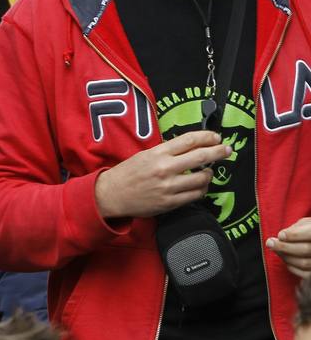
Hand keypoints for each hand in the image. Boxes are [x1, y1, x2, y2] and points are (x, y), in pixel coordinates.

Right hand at [93, 130, 229, 219]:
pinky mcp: (170, 202)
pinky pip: (195, 195)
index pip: (188, 140)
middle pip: (200, 156)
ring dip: (209, 174)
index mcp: (157, 153)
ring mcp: (168, 186)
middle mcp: (165, 168)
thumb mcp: (144, 155)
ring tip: (208, 172)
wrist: (112, 194)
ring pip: (202, 178)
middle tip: (227, 150)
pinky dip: (202, 189)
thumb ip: (166, 152)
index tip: (216, 137)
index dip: (206, 137)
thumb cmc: (128, 173)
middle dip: (218, 152)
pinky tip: (200, 186)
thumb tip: (190, 148)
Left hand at [268, 219, 310, 278]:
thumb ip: (295, 229)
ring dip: (285, 256)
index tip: (280, 235)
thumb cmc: (308, 231)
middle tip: (270, 243)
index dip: (294, 235)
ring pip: (303, 263)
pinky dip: (291, 266)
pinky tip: (285, 257)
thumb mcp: (305, 225)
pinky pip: (304, 274)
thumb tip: (281, 237)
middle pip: (306, 249)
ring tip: (275, 249)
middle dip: (284, 247)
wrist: (310, 243)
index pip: (309, 233)